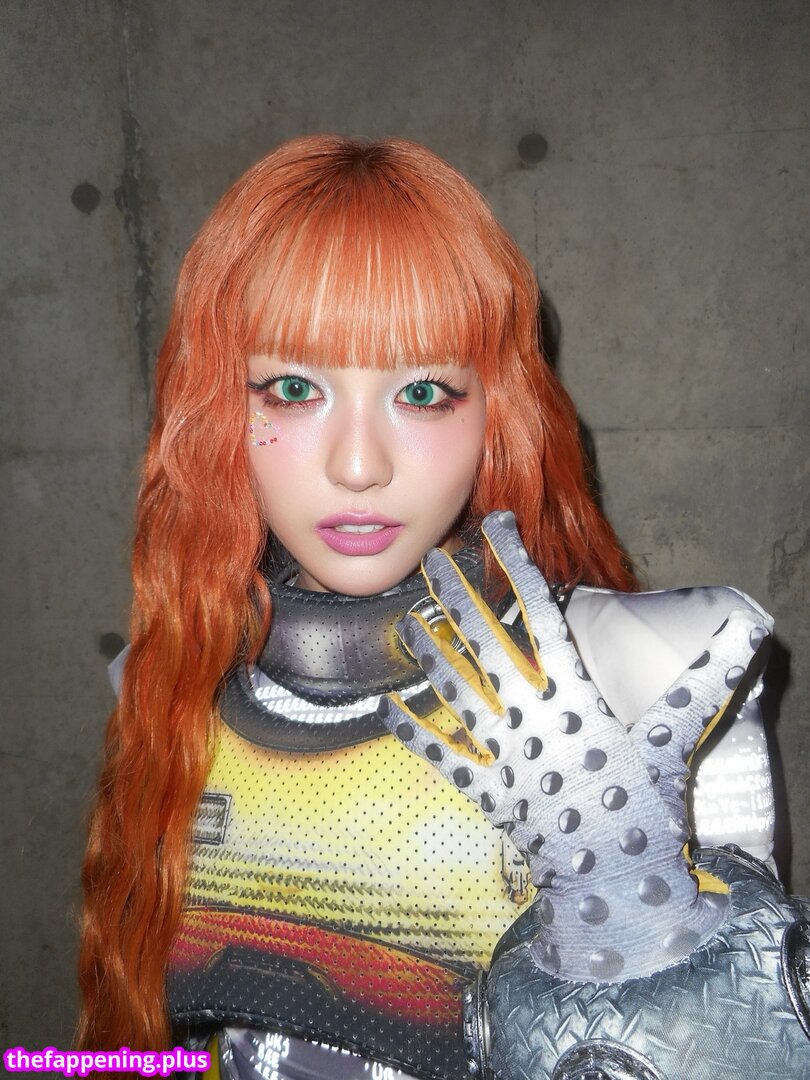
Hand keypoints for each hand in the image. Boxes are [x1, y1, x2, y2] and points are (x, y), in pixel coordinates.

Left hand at [378, 510, 771, 981]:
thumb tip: (749, 628)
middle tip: (433, 558)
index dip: (514, 568)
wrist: (616, 886)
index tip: (496, 530)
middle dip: (458, 596)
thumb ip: (703, 679)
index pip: (538, 614)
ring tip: (408, 621)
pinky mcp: (484, 789)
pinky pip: (442, 756)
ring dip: (431, 653)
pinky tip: (388, 707)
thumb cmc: (647, 808)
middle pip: (484, 643)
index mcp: (572, 692)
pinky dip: (414, 732)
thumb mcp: (674, 736)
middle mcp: (528, 713)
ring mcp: (500, 752)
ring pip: (456, 690)